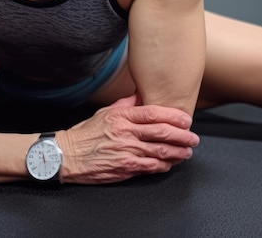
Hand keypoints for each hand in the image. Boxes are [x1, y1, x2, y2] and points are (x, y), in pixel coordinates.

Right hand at [57, 93, 198, 183]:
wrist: (68, 155)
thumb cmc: (86, 134)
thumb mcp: (105, 112)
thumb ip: (126, 104)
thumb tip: (141, 94)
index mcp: (121, 116)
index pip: (152, 113)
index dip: (173, 116)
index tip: (186, 119)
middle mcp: (125, 132)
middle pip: (161, 132)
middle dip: (181, 135)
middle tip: (193, 137)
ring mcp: (126, 151)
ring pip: (160, 151)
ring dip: (178, 152)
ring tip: (187, 151)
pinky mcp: (125, 167)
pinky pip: (151, 167)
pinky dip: (164, 165)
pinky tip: (171, 163)